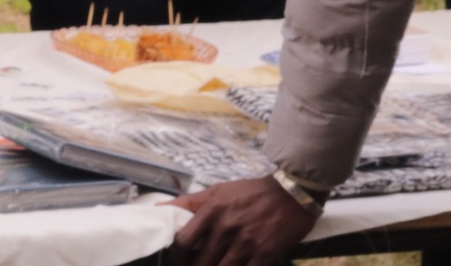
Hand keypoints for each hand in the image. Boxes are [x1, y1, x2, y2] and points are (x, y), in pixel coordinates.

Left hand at [171, 177, 317, 265]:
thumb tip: (158, 209)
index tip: (173, 262)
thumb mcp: (218, 191)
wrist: (292, 193)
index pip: (183, 241)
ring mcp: (246, 244)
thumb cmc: (252, 192)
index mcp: (212, 211)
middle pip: (200, 262)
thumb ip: (188, 202)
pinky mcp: (265, 256)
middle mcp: (226, 228)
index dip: (174, 257)